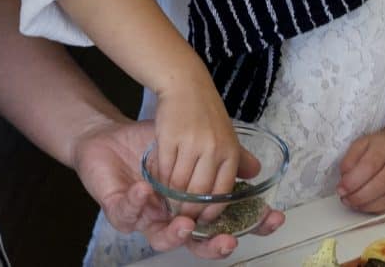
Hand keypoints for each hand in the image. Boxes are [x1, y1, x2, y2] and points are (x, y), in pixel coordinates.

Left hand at [71, 117, 284, 257]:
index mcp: (192, 208)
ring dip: (175, 234)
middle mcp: (171, 220)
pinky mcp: (119, 211)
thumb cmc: (152, 146)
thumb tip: (257, 169)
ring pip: (161, 239)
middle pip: (196, 246)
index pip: (224, 223)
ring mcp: (145, 219)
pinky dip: (137, 203)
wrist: (111, 138)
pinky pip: (128, 214)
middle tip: (227, 241)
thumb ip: (222, 158)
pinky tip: (145, 188)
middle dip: (212, 247)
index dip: (250, 226)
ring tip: (186, 222)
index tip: (273, 219)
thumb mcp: (192, 145)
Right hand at [153, 72, 240, 219]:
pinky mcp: (170, 139)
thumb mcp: (228, 134)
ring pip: (180, 186)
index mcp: (230, 152)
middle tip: (182, 217)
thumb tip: (256, 175)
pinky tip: (160, 183)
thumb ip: (239, 158)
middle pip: (200, 194)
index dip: (211, 211)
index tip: (202, 220)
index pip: (223, 193)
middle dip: (189, 211)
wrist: (186, 85)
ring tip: (169, 202)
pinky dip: (161, 182)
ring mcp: (192, 144)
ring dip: (172, 198)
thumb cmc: (207, 112)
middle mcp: (214, 149)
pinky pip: (164, 171)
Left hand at [336, 126, 384, 212]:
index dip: (353, 181)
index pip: (369, 166)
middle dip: (359, 196)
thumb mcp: (364, 143)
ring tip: (355, 204)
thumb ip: (350, 158)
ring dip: (369, 207)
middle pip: (380, 185)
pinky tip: (370, 208)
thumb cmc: (384, 146)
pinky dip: (382, 212)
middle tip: (346, 199)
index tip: (341, 189)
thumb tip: (344, 179)